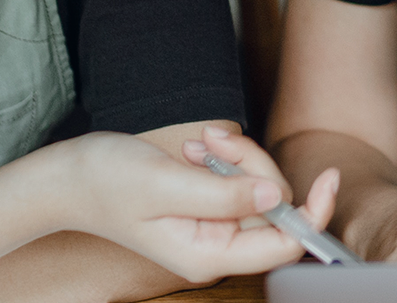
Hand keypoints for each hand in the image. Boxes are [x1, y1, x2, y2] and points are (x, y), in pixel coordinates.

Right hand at [48, 128, 337, 282]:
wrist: (66, 177)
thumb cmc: (105, 182)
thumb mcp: (165, 185)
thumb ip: (223, 194)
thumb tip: (276, 194)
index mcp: (208, 256)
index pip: (284, 244)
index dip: (312, 213)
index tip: (329, 176)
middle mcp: (216, 247)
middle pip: (273, 207)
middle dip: (254, 165)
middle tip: (214, 141)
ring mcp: (213, 227)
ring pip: (257, 187)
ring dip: (236, 157)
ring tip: (198, 143)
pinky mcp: (208, 206)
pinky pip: (238, 179)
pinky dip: (224, 157)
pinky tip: (196, 148)